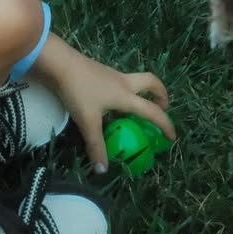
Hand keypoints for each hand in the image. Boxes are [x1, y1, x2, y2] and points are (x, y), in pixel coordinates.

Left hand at [33, 36, 173, 171]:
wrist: (60, 64)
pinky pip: (122, 81)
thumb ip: (96, 145)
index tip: (172, 137)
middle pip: (151, 82)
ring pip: (137, 80)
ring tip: (139, 106)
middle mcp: (124, 83)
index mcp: (126, 95)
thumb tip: (103, 169)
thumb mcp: (88, 121)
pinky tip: (114, 102)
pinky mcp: (101, 72)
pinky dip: (127, 90)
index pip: (152, 111)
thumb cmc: (78, 91)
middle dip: (161, 93)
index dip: (164, 124)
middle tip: (163, 107)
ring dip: (144, 91)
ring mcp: (113, 75)